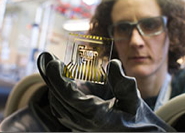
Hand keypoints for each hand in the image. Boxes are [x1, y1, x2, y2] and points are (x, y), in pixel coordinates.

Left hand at [38, 52, 174, 131]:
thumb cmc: (134, 117)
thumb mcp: (133, 100)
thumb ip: (124, 82)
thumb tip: (112, 63)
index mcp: (95, 115)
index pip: (68, 96)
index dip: (58, 78)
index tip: (54, 62)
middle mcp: (82, 123)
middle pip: (58, 98)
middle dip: (52, 77)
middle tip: (49, 59)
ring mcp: (78, 126)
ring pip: (56, 104)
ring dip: (53, 85)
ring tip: (54, 67)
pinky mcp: (77, 125)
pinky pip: (60, 110)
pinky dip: (57, 94)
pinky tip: (60, 83)